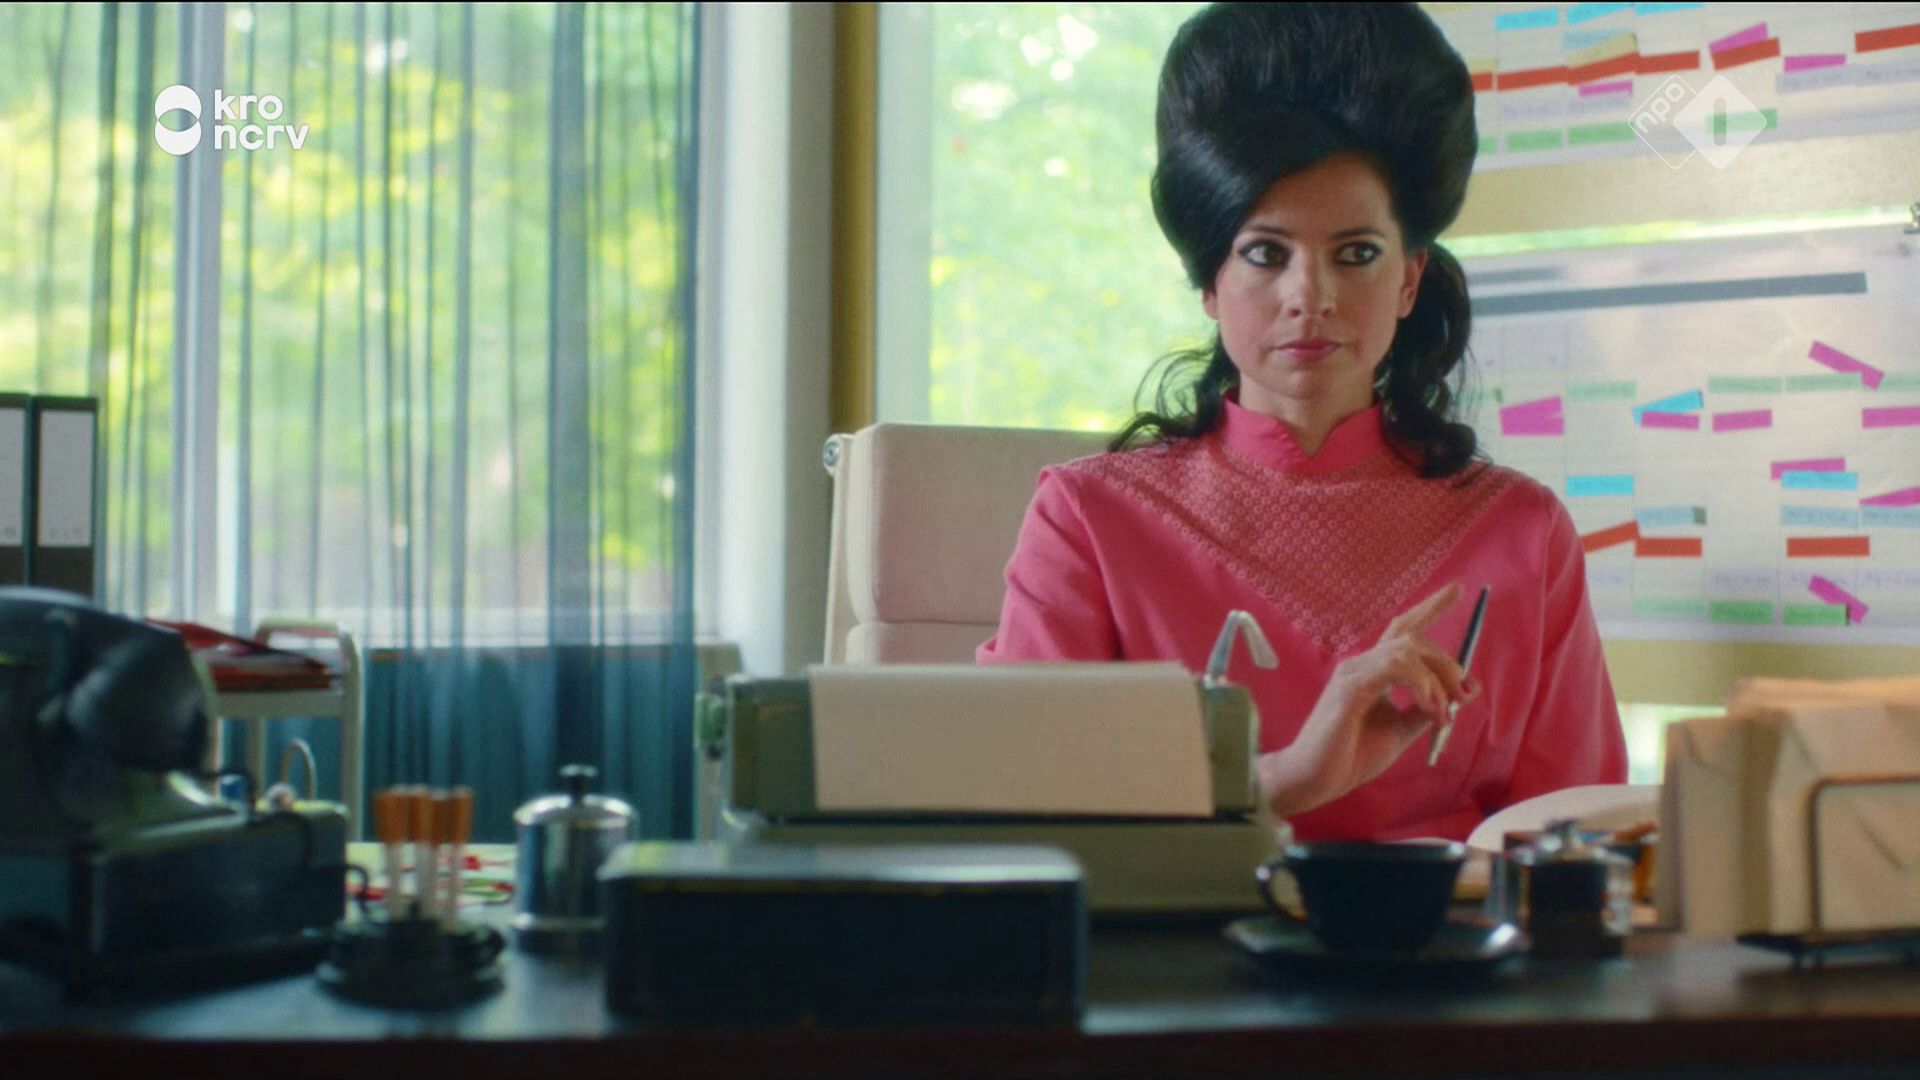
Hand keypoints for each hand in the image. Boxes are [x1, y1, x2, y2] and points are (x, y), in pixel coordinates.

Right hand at [1258, 582, 1481, 818]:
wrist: (1316, 779)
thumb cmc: (1351, 755)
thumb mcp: (1401, 730)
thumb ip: (1428, 710)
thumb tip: (1466, 691)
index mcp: (1374, 671)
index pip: (1403, 629)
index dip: (1430, 607)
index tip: (1457, 589)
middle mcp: (1362, 664)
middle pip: (1414, 639)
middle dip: (1448, 664)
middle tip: (1463, 696)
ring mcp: (1354, 672)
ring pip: (1407, 650)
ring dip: (1436, 681)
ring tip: (1443, 712)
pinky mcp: (1350, 686)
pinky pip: (1394, 668)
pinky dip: (1421, 686)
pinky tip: (1429, 709)